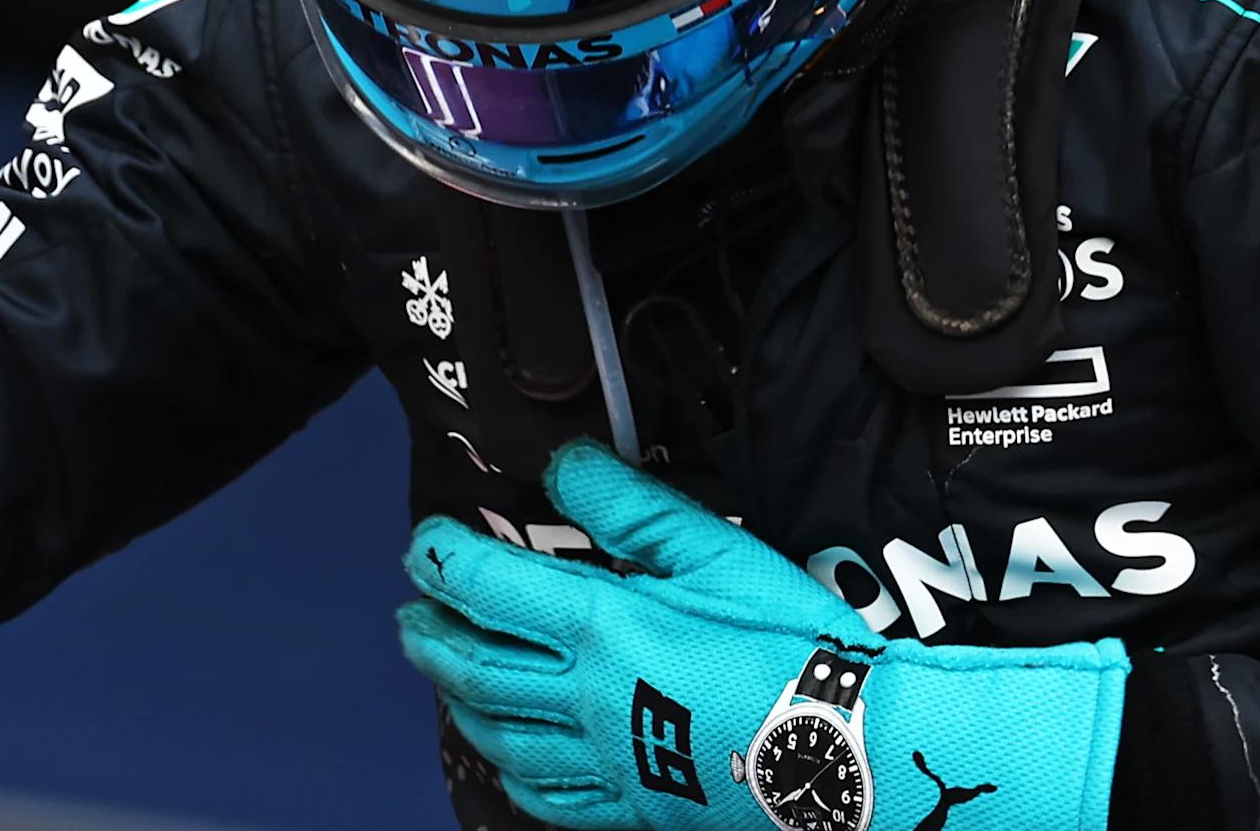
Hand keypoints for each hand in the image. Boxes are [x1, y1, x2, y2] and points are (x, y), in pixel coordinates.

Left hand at [399, 443, 1125, 830]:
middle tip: (411, 609)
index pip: (487, 587)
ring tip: (443, 674)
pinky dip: (511, 771)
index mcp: (601, 628)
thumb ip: (632, 507)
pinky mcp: (634, 806)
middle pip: (475, 666)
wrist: (848, 754)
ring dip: (457, 697)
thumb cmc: (792, 649)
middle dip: (432, 633)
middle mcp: (584, 700)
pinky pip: (547, 796)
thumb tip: (565, 463)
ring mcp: (604, 762)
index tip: (424, 539)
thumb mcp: (717, 552)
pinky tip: (508, 760)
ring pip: (498, 734)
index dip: (443, 557)